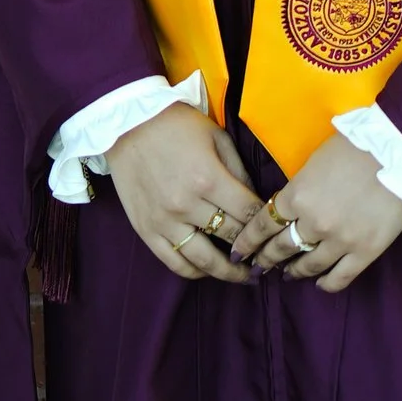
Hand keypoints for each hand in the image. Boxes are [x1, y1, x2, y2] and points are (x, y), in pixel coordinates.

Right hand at [106, 106, 265, 284]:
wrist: (127, 125)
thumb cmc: (177, 126)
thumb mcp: (217, 137)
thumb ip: (238, 170)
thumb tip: (255, 201)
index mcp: (208, 179)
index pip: (248, 213)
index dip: (265, 224)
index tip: (274, 231)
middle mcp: (187, 205)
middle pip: (230, 238)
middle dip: (253, 248)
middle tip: (266, 256)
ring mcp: (164, 222)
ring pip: (204, 261)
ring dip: (228, 272)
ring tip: (243, 275)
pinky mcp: (146, 231)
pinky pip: (174, 263)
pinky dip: (195, 272)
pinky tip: (209, 270)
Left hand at [229, 131, 401, 293]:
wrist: (399, 151)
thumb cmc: (356, 146)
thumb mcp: (315, 161)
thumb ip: (299, 187)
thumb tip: (291, 206)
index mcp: (297, 195)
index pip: (262, 225)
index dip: (247, 242)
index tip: (238, 252)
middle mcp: (313, 222)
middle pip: (281, 248)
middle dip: (266, 259)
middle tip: (259, 267)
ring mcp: (339, 240)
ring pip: (308, 266)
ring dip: (294, 272)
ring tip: (288, 275)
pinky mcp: (364, 252)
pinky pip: (339, 277)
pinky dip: (326, 284)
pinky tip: (319, 283)